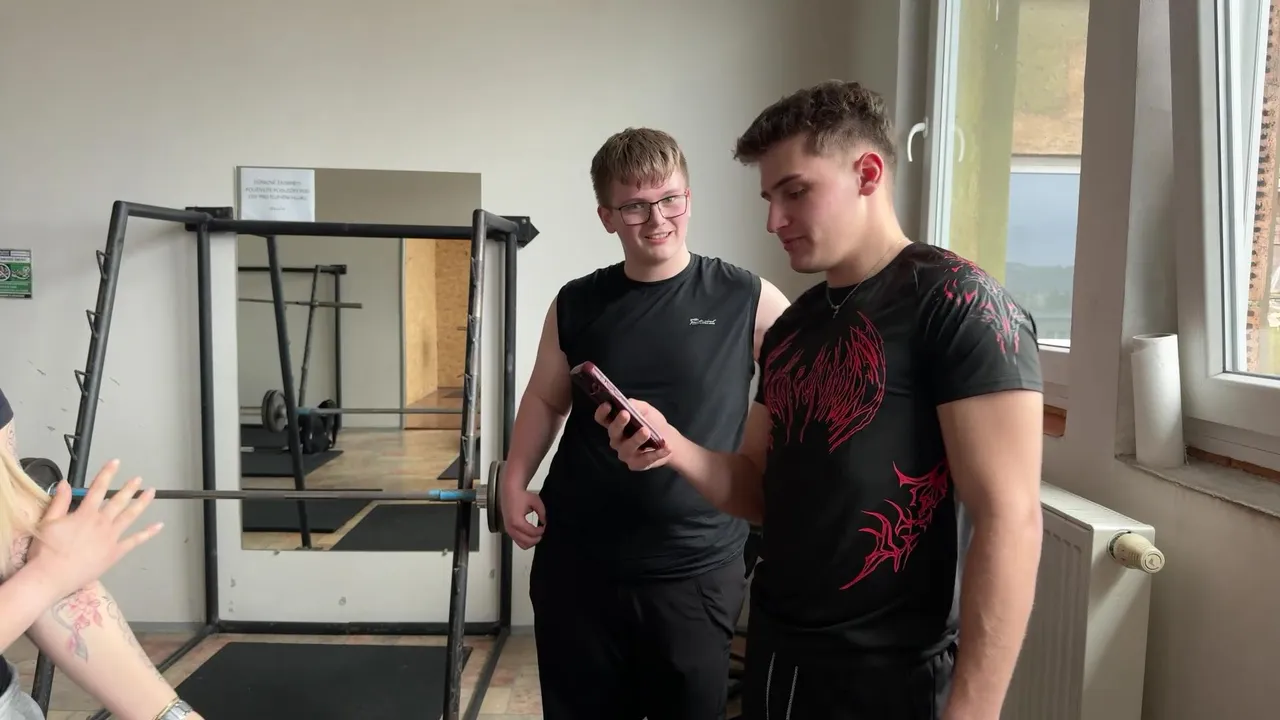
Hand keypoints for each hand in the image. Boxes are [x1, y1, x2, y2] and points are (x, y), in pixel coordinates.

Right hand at [26, 460, 162, 596]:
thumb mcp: (48, 522)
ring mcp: (111, 538)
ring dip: (141, 503)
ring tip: (151, 492)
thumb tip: (64, 483)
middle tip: (138, 479)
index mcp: (85, 514)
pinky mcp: (115, 553)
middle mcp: (102, 523)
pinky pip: (135, 541)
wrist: (50, 577)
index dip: (107, 473)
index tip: (116, 462)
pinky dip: (148, 533)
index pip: (98, 489)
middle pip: (118, 501)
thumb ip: (59, 502)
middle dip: (129, 488)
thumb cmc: (46, 550)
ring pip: (130, 516)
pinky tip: (159, 525)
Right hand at [501, 485, 545, 549]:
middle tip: (542, 531)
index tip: (544, 526)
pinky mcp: (508, 530)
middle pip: (527, 542)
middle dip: (537, 538)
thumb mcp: (536, 502)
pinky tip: (531, 533)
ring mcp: (508, 530)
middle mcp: (511, 528)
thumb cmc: (521, 495)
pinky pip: (518, 541)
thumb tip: (545, 523)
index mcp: (517, 521)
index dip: (541, 531)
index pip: (532, 533)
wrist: (510, 491)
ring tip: (537, 533)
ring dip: (531, 541)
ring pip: (522, 545)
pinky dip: (526, 540)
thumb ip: (542, 514)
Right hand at [593, 399, 673, 470]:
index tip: (608, 404)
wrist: (669, 439)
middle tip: (626, 414)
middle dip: (618, 423)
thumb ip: (636, 405)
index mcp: (616, 425)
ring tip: (647, 431)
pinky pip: (644, 460)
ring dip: (636, 439)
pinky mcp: (636, 464)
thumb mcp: (645, 410)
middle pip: (612, 432)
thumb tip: (628, 403)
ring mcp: (625, 453)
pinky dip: (656, 454)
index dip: (602, 412)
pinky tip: (666, 447)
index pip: (602, 419)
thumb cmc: (653, 422)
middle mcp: (616, 440)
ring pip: (627, 447)